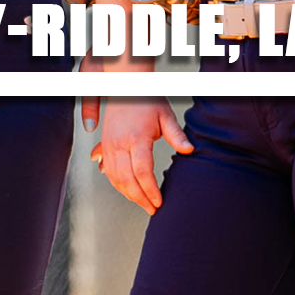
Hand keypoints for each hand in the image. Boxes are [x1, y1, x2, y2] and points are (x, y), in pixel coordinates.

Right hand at [88, 97, 191, 214]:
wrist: (125, 85)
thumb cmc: (146, 99)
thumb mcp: (165, 115)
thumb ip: (177, 135)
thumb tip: (189, 150)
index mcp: (136, 138)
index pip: (143, 172)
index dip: (151, 190)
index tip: (159, 201)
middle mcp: (119, 144)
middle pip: (127, 180)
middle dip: (140, 198)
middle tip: (152, 209)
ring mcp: (109, 145)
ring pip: (114, 178)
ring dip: (128, 194)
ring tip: (142, 202)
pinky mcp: (104, 145)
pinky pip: (107, 171)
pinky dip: (117, 183)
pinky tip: (126, 190)